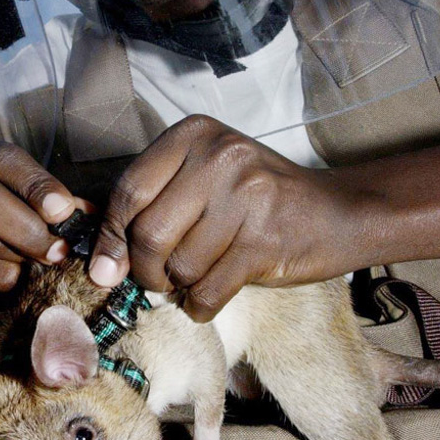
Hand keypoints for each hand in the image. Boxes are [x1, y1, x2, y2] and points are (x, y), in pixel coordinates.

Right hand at [0, 138, 83, 301]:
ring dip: (19, 256)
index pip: (3, 159)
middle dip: (26, 228)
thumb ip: (59, 203)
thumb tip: (89, 215)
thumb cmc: (10, 219)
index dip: (35, 183)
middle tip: (57, 250)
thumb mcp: (33, 201)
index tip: (63, 211)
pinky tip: (16, 276)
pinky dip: (3, 276)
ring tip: (41, 264)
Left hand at [88, 115, 359, 320]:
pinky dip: (199, 305)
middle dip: (144, 269)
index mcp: (194, 135)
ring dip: (179, 286)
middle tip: (156, 279)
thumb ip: (154, 203)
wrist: (338, 212)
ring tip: (195, 277)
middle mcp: (219, 157)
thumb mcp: (203, 178)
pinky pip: (208, 290)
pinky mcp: (265, 240)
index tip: (107, 266)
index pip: (128, 191)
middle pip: (148, 232)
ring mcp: (246, 196)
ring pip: (179, 266)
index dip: (111, 237)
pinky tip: (207, 297)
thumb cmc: (257, 199)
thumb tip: (102, 261)